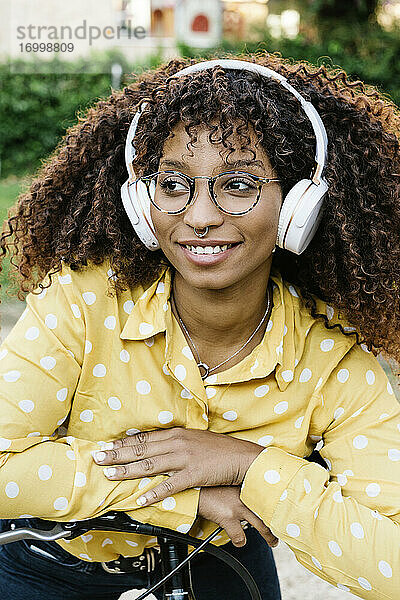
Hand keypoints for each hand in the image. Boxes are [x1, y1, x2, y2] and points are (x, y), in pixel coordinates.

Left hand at [92, 427, 264, 505]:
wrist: (242, 457)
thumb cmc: (220, 450)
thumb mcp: (196, 441)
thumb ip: (177, 444)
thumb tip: (160, 448)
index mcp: (177, 434)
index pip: (145, 438)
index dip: (124, 443)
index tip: (107, 446)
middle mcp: (177, 443)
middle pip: (141, 449)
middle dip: (117, 454)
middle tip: (98, 458)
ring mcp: (184, 458)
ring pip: (149, 465)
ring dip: (127, 471)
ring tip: (109, 474)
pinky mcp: (193, 474)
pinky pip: (169, 485)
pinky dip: (154, 493)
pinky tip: (141, 499)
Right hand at [198, 487, 278, 548]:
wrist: (190, 484)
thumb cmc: (206, 481)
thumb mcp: (226, 479)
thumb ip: (238, 485)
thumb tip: (246, 491)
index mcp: (246, 482)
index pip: (268, 494)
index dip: (277, 503)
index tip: (283, 508)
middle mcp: (245, 494)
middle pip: (269, 511)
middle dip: (278, 522)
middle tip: (282, 529)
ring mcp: (238, 506)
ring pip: (262, 526)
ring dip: (269, 536)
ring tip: (273, 542)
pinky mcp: (228, 517)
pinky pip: (239, 537)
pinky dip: (240, 541)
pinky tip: (239, 541)